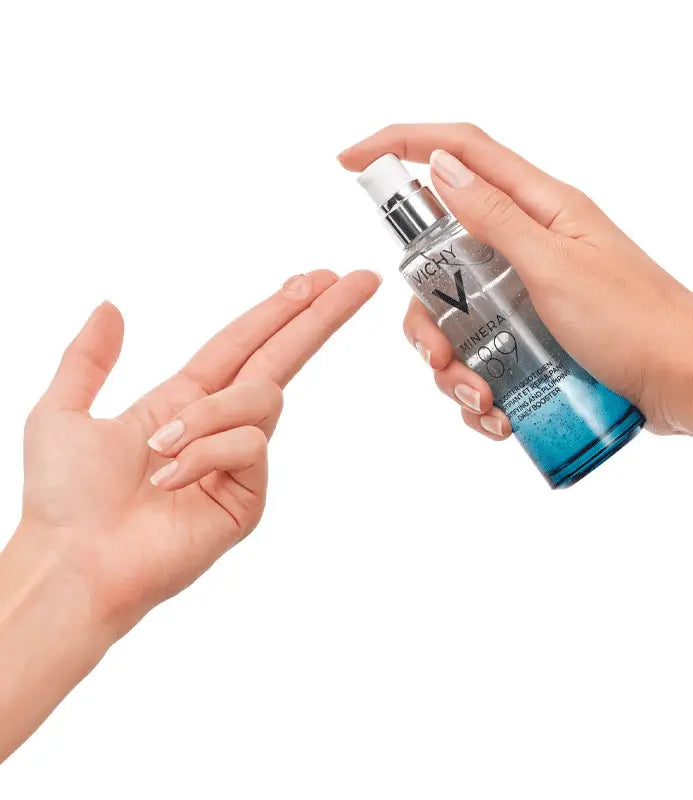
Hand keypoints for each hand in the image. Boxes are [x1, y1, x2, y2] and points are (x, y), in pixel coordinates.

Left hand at [18, 269, 378, 633]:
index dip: (279, 309)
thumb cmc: (63, 501)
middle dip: (321, 316)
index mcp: (184, 402)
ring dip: (209, 414)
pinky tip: (169, 480)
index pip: (245, 342)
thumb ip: (87, 358)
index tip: (314, 280)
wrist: (74, 564)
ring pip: (259, 399)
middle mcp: (219, 427)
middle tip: (360, 281)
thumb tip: (109, 307)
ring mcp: (238, 462)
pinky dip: (203, 453)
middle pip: (283, 357)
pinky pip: (247, 446)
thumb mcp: (61, 412)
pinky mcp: (248, 496)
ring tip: (159, 450)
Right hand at [339, 123, 692, 439]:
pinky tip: (498, 417)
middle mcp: (526, 247)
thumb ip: (495, 217)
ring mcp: (530, 296)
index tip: (347, 163)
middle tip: (438, 360)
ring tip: (483, 402)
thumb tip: (439, 165)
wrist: (688, 385)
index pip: (460, 153)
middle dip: (426, 319)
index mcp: (538, 209)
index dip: (400, 146)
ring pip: (458, 321)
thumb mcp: (556, 265)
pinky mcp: (536, 338)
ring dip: (455, 369)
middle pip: (442, 262)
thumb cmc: (636, 321)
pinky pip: (485, 357)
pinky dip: (480, 389)